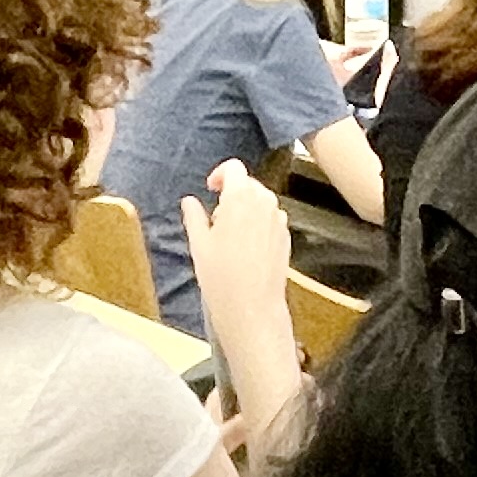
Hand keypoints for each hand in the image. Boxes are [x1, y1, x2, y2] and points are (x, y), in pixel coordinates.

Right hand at [179, 160, 292, 338]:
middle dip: (230, 194)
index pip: (234, 168)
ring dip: (244, 209)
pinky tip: (245, 249)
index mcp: (241, 198)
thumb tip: (189, 200)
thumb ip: (194, 216)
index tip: (209, 189)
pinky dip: (257, 223)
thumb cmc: (221, 276)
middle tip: (214, 220)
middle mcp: (265, 202)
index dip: (219, 174)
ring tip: (228, 238)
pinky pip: (270, 219)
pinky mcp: (286, 236)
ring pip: (260, 201)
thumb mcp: (199, 244)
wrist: (253, 308)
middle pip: (248, 184)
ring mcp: (279, 220)